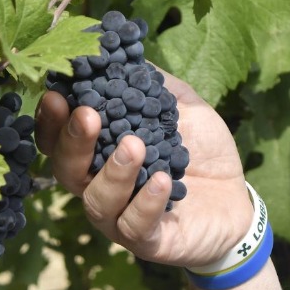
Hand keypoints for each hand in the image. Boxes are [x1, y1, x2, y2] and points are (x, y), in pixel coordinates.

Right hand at [35, 68, 253, 268]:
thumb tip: (121, 49)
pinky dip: (145, 202)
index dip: (52, 119)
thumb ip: (151, 83)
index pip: (60, 139)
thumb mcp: (181, 106)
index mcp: (100, 153)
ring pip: (97, 201)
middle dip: (73, 141)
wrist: (237, 201)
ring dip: (113, 172)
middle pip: (66, 169)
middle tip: (88, 115)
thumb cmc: (202, 150)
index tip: (56, 93)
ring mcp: (121, 217)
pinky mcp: (148, 241)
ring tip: (134, 145)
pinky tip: (162, 180)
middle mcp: (100, 186)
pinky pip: (135, 226)